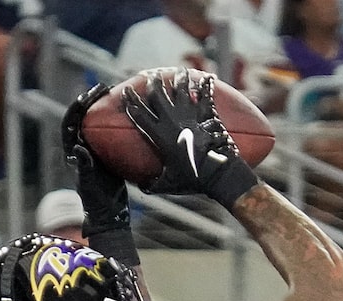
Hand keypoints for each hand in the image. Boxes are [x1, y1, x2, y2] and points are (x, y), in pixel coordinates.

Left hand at [60, 82, 136, 222]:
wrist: (110, 212)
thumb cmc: (97, 200)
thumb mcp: (90, 183)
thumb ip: (84, 166)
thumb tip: (79, 147)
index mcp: (73, 152)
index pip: (70, 123)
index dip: (76, 107)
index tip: (87, 96)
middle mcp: (81, 147)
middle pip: (82, 117)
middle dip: (90, 100)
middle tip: (103, 87)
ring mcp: (93, 149)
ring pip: (94, 121)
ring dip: (101, 106)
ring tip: (113, 92)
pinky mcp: (105, 153)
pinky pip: (107, 130)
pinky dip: (114, 118)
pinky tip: (126, 111)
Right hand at [121, 70, 260, 203]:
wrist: (218, 173)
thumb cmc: (193, 180)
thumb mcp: (169, 184)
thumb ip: (154, 183)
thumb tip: (143, 187)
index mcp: (160, 136)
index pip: (140, 114)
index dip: (131, 101)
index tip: (125, 92)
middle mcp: (172, 121)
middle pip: (158, 94)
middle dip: (153, 83)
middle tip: (151, 76)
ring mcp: (190, 115)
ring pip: (181, 90)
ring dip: (179, 79)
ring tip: (179, 71)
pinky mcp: (206, 115)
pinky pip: (205, 96)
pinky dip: (205, 86)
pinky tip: (206, 78)